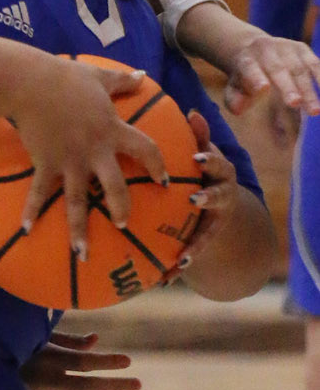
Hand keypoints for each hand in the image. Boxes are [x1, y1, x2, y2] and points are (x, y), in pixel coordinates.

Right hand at [9, 59, 167, 259]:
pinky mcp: (45, 163)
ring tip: (82, 253)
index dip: (158, 167)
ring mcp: (69, 161)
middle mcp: (94, 152)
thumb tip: (142, 76)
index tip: (165, 182)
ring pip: (77, 202)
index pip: (145, 150)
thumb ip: (123, 80)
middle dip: (121, 208)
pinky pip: (38, 193)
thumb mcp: (99, 77)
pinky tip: (26, 230)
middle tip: (124, 225)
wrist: (31, 83)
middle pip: (115, 187)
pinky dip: (31, 211)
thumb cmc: (66, 78)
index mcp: (111, 130)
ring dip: (79, 228)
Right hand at [22, 330, 139, 389]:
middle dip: (113, 385)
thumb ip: (65, 340)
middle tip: (138, 385)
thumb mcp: (32, 336)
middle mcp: (46, 382)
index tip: (128, 361)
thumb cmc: (6, 346)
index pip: (82, 361)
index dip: (105, 361)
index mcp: (43, 358)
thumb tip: (96, 341)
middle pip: (86, 385)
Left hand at [177, 108, 239, 262]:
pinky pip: (195, 251)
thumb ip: (198, 136)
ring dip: (196, 243)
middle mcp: (223, 195)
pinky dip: (181, 264)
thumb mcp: (202, 153)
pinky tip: (167, 277)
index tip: (196, 159)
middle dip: (208, 197)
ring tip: (182, 257)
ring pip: (208, 232)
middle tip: (194, 199)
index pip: (217, 162)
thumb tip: (193, 111)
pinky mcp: (207, 237)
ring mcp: (217, 218)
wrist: (219, 202)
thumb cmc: (202, 169)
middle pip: (219, 195)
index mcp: (220, 171)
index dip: (209, 160)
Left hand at [221, 30, 319, 143]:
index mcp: (246, 59)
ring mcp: (287, 48)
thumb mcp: (233, 86)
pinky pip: (316, 65)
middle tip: (295, 103)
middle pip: (279, 69)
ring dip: (310, 89)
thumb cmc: (243, 75)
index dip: (256, 77)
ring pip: (301, 69)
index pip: (250, 68)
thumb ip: (233, 98)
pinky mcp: (302, 49)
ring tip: (316, 111)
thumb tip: (238, 109)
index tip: (263, 89)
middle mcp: (267, 50)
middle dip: (288, 86)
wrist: (252, 46)